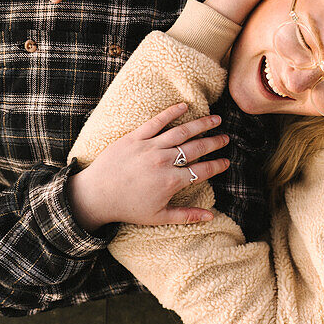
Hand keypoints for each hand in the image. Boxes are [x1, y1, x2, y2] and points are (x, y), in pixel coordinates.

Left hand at [67, 104, 229, 231]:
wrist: (96, 195)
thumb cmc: (128, 208)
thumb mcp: (159, 217)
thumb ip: (187, 215)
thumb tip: (211, 217)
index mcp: (171, 181)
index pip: (202, 171)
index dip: (217, 166)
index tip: (227, 162)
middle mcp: (163, 162)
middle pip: (196, 148)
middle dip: (215, 142)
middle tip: (226, 138)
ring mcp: (149, 147)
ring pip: (181, 132)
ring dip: (201, 124)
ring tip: (215, 119)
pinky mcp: (134, 138)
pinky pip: (156, 122)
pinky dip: (171, 112)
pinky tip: (184, 106)